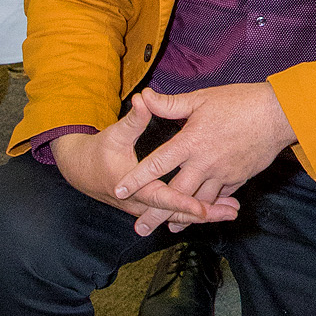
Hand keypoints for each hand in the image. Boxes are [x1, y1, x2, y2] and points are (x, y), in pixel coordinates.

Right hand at [49, 97, 237, 232]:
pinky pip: (177, 213)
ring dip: (206, 214)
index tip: (204, 207)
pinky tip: (220, 208)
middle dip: (204, 214)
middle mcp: (142, 203)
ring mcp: (148, 208)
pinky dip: (197, 212)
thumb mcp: (115, 135)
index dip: (184, 203)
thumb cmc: (99, 151)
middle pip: (177, 214)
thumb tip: (143, 99)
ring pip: (179, 216)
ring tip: (233, 210)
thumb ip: (134, 119)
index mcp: (135, 188)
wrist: (82, 171)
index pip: (163, 198)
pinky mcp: (152, 207)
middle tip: (231, 212)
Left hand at [109, 81, 296, 237]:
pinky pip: (221, 196)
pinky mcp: (239, 177)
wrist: (278, 114)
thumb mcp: (201, 99)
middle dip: (157, 213)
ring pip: (200, 202)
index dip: (137, 178)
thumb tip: (142, 97)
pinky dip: (210, 206)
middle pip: (176, 194)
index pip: (157, 164)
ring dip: (184, 217)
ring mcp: (223, 173)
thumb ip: (170, 104)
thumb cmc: (239, 102)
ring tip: (171, 228)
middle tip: (140, 228)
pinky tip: (202, 213)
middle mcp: (205, 163)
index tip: (120, 191)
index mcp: (191, 142)